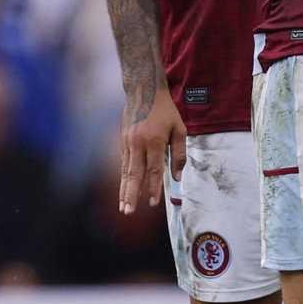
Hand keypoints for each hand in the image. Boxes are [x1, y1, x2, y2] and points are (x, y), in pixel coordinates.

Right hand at [118, 89, 187, 213]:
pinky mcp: (122, 142)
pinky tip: (123, 190)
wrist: (143, 91)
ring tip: (123, 207)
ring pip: (125, 171)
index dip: (153, 187)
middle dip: (131, 195)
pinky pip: (123, 164)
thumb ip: (179, 153)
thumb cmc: (166, 112)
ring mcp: (127, 143)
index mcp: (155, 140)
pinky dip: (123, 179)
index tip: (153, 203)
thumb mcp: (179, 129)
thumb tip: (178, 176)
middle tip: (128, 212)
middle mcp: (138, 143)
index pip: (154, 169)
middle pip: (134, 174)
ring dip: (124, 190)